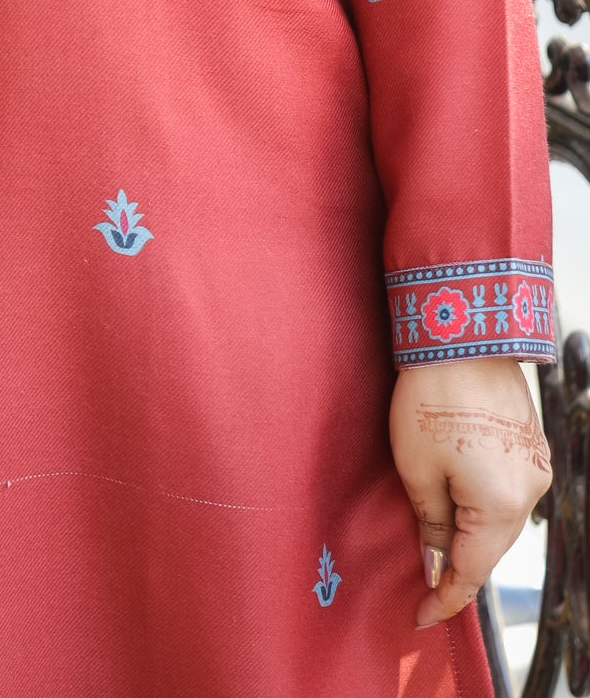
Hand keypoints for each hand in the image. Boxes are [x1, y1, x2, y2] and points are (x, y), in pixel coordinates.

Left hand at [389, 357, 551, 628]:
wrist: (462, 334)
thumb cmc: (430, 397)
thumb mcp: (416, 467)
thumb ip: (429, 522)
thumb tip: (435, 562)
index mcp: (500, 506)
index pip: (471, 571)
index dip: (443, 598)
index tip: (418, 617)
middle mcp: (529, 492)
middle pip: (489, 547)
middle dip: (455, 565)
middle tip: (420, 584)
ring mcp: (535, 467)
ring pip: (498, 520)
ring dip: (468, 532)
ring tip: (433, 542)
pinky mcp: (530, 446)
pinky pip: (505, 491)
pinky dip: (481, 504)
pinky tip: (457, 501)